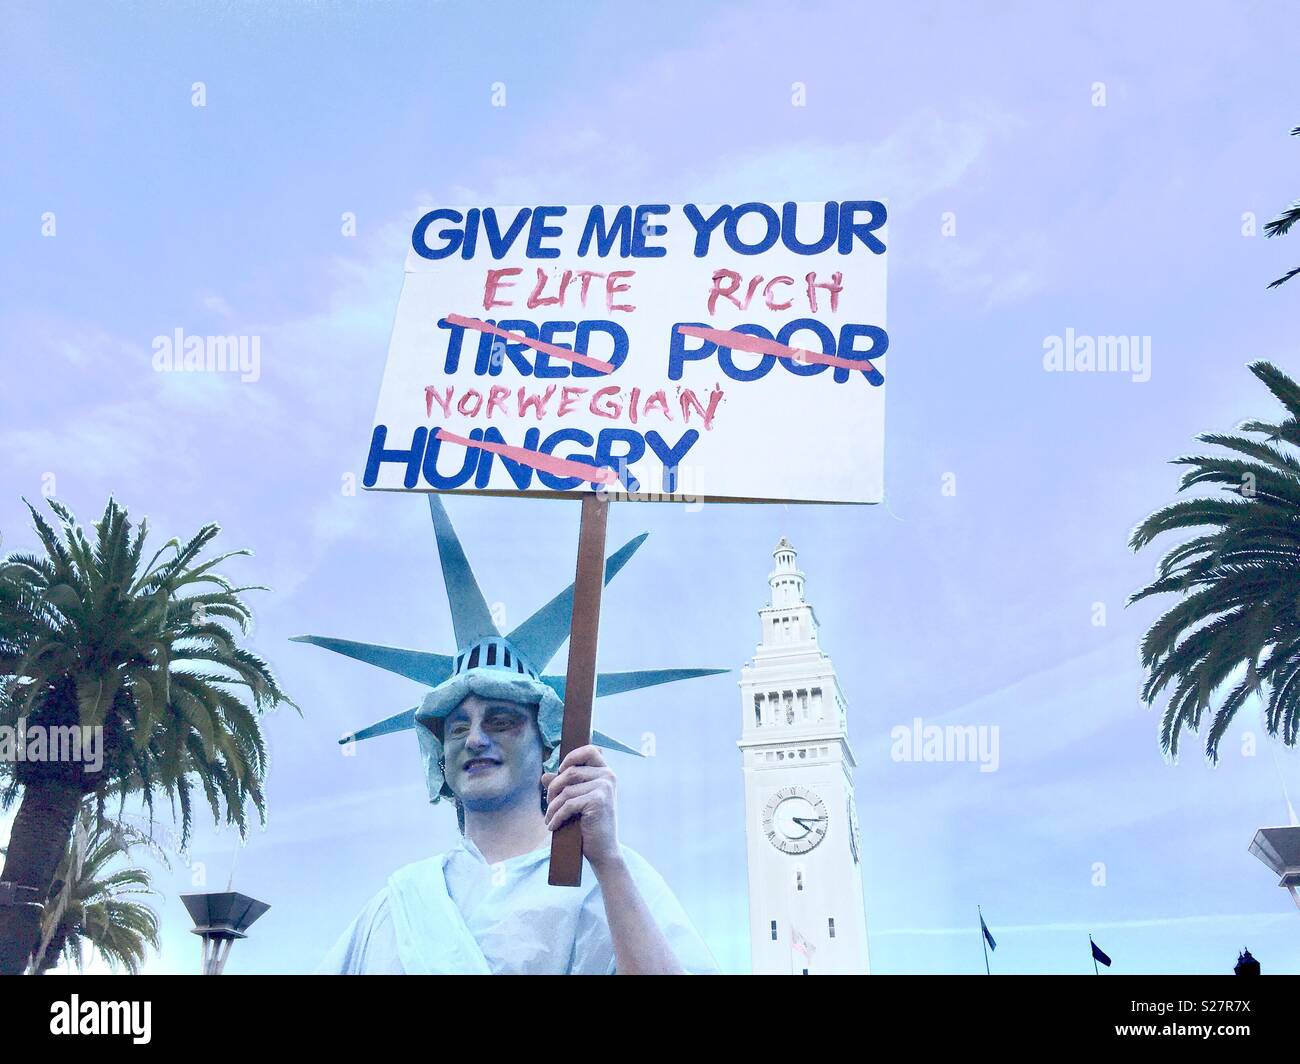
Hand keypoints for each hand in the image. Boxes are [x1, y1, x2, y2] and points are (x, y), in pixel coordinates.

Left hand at [542, 745, 621, 872]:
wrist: (604, 851)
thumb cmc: (591, 825)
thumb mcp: (577, 801)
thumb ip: (564, 786)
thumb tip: (544, 776)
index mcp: (606, 773)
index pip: (588, 750)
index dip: (570, 757)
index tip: (560, 772)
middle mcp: (608, 776)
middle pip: (570, 772)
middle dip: (553, 789)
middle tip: (549, 805)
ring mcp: (604, 787)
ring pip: (566, 790)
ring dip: (552, 806)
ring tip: (549, 818)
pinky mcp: (598, 801)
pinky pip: (567, 804)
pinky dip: (556, 816)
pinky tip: (552, 826)